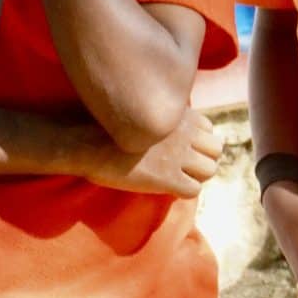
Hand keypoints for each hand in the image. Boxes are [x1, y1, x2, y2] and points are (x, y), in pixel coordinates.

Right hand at [90, 110, 222, 196]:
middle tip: (182, 165)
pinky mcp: (166, 178)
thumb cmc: (99, 121)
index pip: (208, 128)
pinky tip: (166, 188)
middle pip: (216, 148)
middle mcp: (184, 132)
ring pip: (210, 170)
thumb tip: (157, 116)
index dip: (196, 140)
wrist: (81, 139)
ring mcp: (178, 155)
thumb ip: (156, 112)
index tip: (180, 146)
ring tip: (175, 177)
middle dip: (203, 157)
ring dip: (196, 176)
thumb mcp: (136, 105)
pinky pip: (193, 190)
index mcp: (178, 112)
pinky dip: (183, 191)